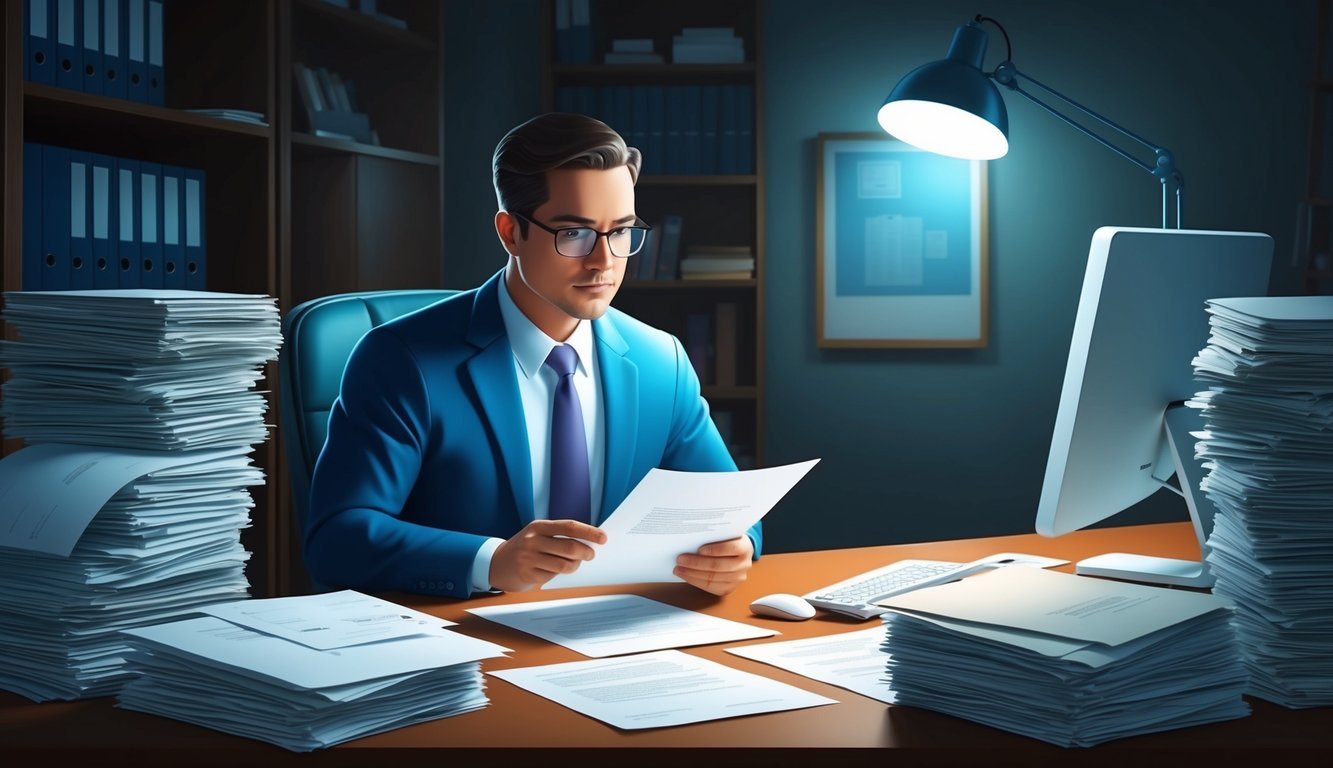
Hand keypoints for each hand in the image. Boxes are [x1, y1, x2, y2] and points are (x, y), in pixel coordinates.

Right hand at [489, 519, 606, 592]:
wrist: (498, 563)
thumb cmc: (526, 547)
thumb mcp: (539, 535)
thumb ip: (559, 536)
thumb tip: (589, 542)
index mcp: (539, 526)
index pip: (569, 526)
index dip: (589, 532)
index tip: (603, 538)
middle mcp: (533, 540)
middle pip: (569, 547)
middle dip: (586, 552)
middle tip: (590, 555)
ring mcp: (529, 557)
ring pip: (564, 564)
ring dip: (575, 566)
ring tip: (574, 564)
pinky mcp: (527, 574)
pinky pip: (553, 575)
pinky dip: (559, 574)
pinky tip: (554, 570)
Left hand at [674, 536, 753, 595]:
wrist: (735, 552)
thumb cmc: (726, 540)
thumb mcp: (724, 533)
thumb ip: (713, 536)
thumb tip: (691, 539)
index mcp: (745, 547)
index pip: (732, 548)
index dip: (715, 549)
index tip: (699, 549)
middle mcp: (744, 564)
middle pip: (719, 566)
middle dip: (697, 563)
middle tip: (680, 559)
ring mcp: (738, 578)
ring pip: (713, 578)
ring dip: (692, 574)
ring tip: (678, 569)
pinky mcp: (729, 588)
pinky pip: (711, 587)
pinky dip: (696, 582)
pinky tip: (686, 576)